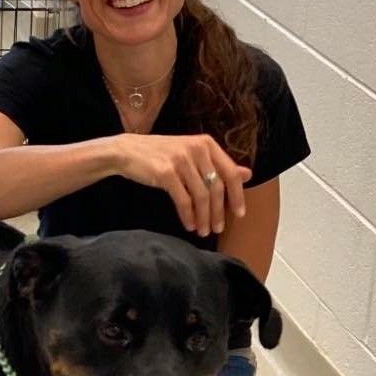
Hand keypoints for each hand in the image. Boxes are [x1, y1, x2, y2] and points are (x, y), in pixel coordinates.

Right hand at [117, 133, 251, 235]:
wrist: (128, 151)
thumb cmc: (162, 154)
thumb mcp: (192, 154)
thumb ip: (219, 164)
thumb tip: (248, 174)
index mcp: (206, 144)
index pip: (230, 172)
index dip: (237, 195)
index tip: (239, 214)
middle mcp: (196, 149)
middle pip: (216, 188)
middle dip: (218, 212)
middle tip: (217, 229)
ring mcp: (181, 160)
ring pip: (201, 196)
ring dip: (204, 217)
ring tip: (203, 231)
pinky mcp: (166, 173)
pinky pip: (183, 200)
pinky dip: (188, 216)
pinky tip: (189, 225)